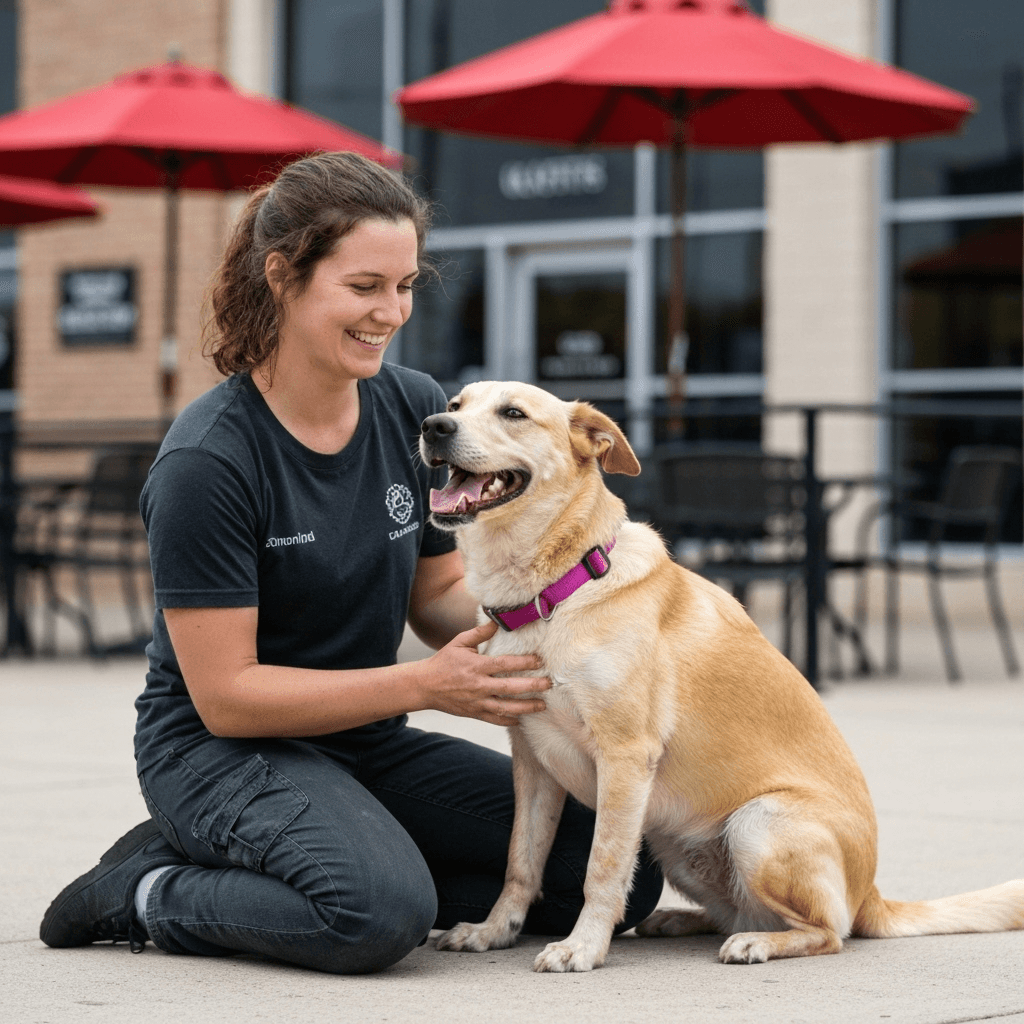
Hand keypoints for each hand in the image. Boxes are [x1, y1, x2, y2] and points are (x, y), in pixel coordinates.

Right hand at [422, 621, 549, 726]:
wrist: (424, 686)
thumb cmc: (443, 662)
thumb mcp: (459, 643)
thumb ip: (480, 633)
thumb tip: (497, 621)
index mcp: (476, 666)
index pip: (505, 664)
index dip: (524, 662)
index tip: (539, 660)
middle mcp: (478, 686)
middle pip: (510, 688)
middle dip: (532, 687)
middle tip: (549, 684)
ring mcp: (477, 702)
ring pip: (506, 708)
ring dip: (526, 707)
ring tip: (542, 705)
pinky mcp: (474, 713)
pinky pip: (495, 720)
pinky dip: (509, 720)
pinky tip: (522, 718)